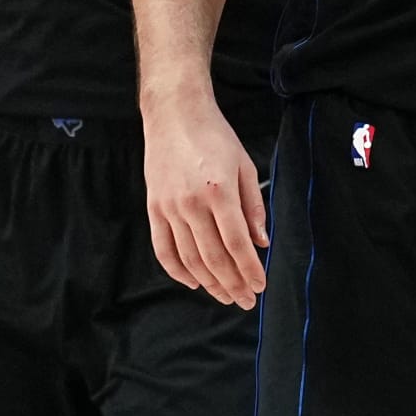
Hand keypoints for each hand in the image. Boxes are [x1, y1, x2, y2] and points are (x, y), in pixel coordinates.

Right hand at [143, 97, 267, 306]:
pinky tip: (193, 282)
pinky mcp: (154, 208)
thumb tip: (261, 242)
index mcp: (219, 192)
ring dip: (209, 282)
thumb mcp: (245, 166)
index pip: (236, 243)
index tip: (260, 286)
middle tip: (246, 300)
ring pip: (189, 258)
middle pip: (214, 257)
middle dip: (232, 284)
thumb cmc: (215, 137)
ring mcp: (169, 208)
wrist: (175, 115)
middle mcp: (191, 204)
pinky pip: (163, 248)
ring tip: (225, 296)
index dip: (249, 269)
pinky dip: (177, 270)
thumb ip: (253, 206)